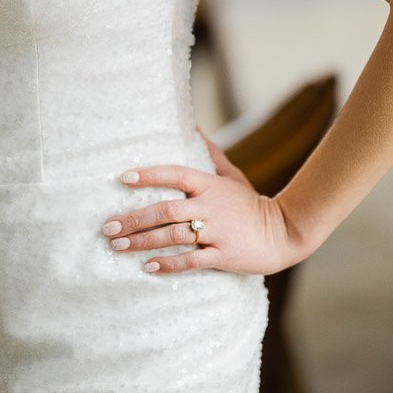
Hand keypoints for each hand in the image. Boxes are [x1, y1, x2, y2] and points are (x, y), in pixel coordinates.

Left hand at [100, 127, 296, 276]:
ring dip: (143, 241)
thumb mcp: (231, 175)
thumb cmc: (251, 204)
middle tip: (108, 227)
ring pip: (173, 236)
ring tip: (119, 246)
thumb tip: (192, 126)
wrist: (283, 232)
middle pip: (165, 210)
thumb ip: (210, 153)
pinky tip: (148, 266)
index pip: (174, 174)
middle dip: (134, 219)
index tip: (123, 178)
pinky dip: (168, 264)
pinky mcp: (224, 255)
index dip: (149, 175)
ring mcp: (217, 231)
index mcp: (209, 185)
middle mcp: (209, 206)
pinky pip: (191, 260)